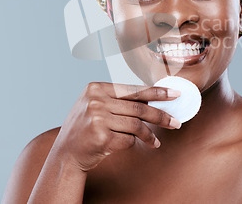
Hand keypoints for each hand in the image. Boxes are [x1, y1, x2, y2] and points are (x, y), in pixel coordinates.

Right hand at [52, 82, 181, 171]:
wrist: (65, 154)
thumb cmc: (85, 129)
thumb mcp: (96, 106)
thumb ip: (119, 100)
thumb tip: (153, 98)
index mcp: (96, 88)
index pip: (134, 89)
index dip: (157, 93)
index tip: (175, 95)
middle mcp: (96, 101)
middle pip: (139, 108)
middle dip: (161, 115)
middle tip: (176, 122)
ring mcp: (97, 118)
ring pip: (136, 125)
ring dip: (150, 135)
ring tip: (157, 141)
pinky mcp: (101, 137)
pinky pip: (128, 140)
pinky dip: (135, 143)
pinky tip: (136, 145)